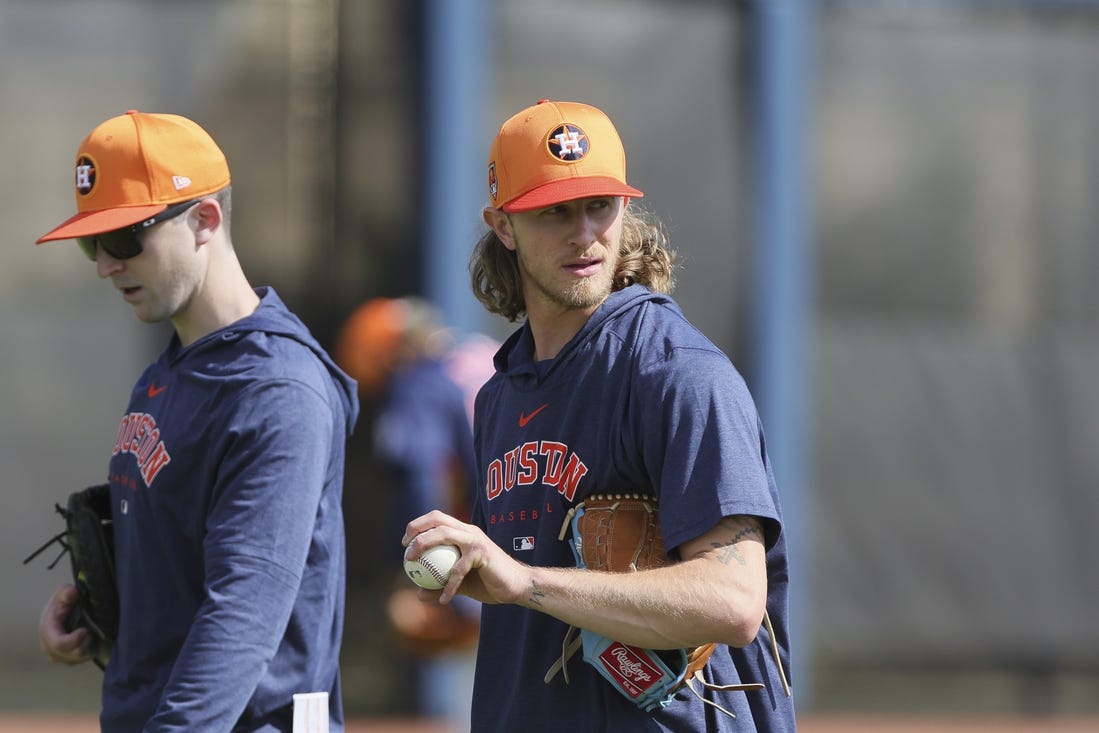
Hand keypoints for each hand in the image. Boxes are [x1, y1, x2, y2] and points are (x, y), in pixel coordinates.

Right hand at [39, 585, 92, 664]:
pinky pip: (83, 659)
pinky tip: (90, 639)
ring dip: (88, 646)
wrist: (63, 612)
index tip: (85, 630)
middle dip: (85, 642)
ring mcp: (59, 656)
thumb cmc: (63, 603)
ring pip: (79, 658)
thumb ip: (67, 593)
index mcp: (47, 631)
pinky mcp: (68, 660)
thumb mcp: (64, 593)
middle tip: (89, 629)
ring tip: (89, 632)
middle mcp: (50, 647)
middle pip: (72, 654)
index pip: (59, 644)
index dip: (74, 640)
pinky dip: (90, 650)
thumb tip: (71, 593)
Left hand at [402, 510, 529, 605]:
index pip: (437, 519)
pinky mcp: (482, 553)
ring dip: (423, 545)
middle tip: (406, 549)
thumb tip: (418, 594)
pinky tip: (443, 599)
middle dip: (417, 528)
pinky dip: (449, 584)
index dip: (418, 526)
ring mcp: (475, 540)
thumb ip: (440, 587)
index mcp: (463, 533)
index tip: (405, 543)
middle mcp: (469, 531)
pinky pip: (458, 569)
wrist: (516, 586)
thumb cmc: (489, 583)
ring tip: (412, 563)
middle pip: (438, 519)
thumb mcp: (460, 585)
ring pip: (444, 534)